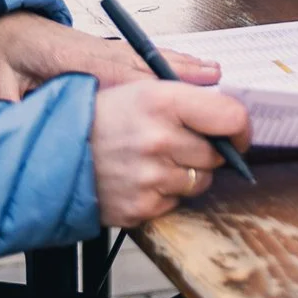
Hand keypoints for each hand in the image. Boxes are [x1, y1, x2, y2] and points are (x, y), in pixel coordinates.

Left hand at [0, 12, 218, 101]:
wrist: (1, 27)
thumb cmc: (3, 57)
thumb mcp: (1, 85)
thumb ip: (14, 108)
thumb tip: (22, 130)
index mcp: (74, 63)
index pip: (120, 79)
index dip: (152, 94)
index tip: (179, 110)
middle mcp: (99, 53)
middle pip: (149, 70)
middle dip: (183, 88)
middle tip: (216, 105)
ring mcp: (110, 49)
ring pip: (156, 60)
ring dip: (188, 72)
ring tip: (218, 84)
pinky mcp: (112, 50)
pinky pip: (152, 55)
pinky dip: (178, 64)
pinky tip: (200, 71)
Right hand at [89, 79, 251, 225]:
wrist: (55, 153)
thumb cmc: (101, 117)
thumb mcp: (142, 88)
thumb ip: (189, 96)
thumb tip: (231, 111)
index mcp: (163, 102)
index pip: (231, 117)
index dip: (242, 127)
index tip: (238, 132)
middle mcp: (160, 140)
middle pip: (217, 154)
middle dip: (207, 150)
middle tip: (180, 142)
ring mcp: (151, 178)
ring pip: (200, 182)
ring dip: (186, 173)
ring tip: (156, 160)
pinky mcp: (142, 208)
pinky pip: (176, 203)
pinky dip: (165, 193)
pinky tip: (142, 178)